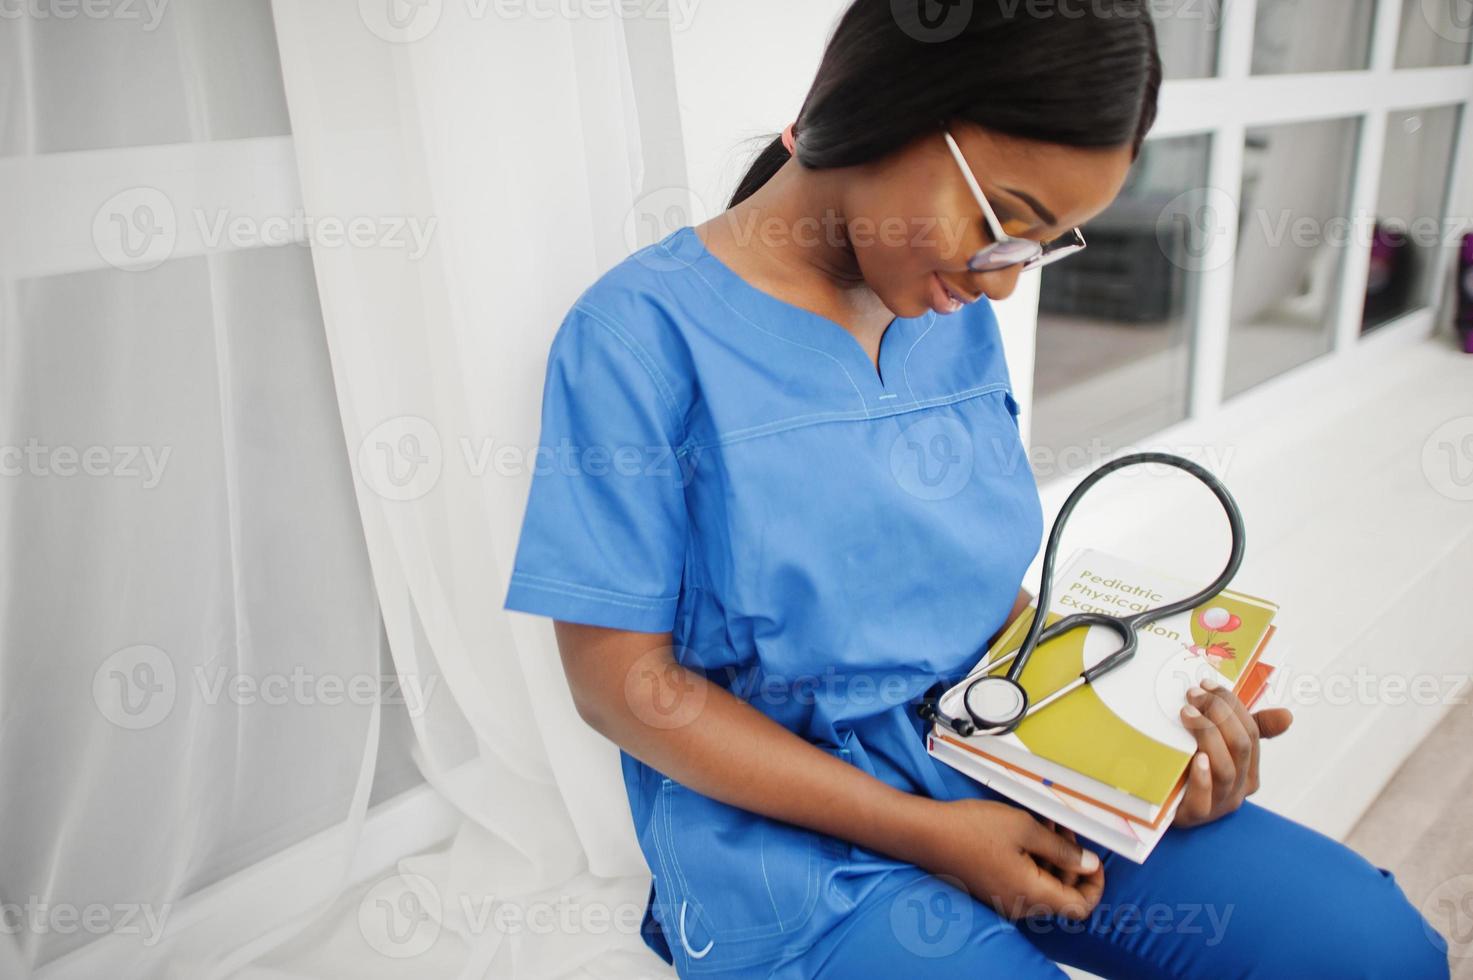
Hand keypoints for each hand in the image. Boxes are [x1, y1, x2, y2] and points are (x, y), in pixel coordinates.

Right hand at [911, 797, 1104, 920]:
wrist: (927, 834)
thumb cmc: (972, 828)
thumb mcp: (1025, 828)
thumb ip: (1062, 850)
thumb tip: (1090, 864)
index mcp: (1032, 894)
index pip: (1081, 906)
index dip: (1095, 884)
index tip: (1092, 858)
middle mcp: (1021, 905)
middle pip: (1063, 895)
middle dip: (1072, 863)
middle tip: (1065, 828)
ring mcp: (1005, 900)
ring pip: (1044, 886)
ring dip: (1052, 858)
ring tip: (1044, 824)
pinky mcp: (994, 891)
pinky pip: (1025, 882)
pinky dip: (1034, 861)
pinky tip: (1026, 833)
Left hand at [1173, 676, 1293, 827]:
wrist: (1164, 805)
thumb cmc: (1193, 770)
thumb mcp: (1219, 746)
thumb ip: (1247, 729)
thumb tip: (1288, 715)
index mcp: (1249, 770)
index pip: (1251, 731)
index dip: (1231, 704)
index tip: (1207, 684)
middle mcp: (1239, 788)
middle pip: (1240, 746)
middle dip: (1219, 714)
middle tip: (1193, 695)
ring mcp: (1218, 803)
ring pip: (1225, 768)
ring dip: (1207, 736)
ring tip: (1187, 714)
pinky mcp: (1195, 815)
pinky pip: (1203, 799)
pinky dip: (1202, 777)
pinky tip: (1195, 758)